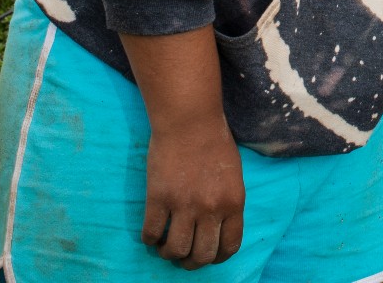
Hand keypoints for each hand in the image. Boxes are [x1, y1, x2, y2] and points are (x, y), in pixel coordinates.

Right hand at [142, 118, 246, 268]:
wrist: (190, 120)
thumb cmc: (213, 141)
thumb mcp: (233, 175)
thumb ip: (228, 202)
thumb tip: (218, 226)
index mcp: (233, 202)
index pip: (229, 246)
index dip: (217, 258)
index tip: (208, 256)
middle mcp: (211, 208)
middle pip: (202, 254)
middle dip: (191, 262)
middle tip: (183, 257)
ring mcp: (184, 205)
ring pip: (176, 249)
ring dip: (169, 253)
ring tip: (165, 247)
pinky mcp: (158, 198)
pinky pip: (152, 232)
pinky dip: (150, 239)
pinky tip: (151, 234)